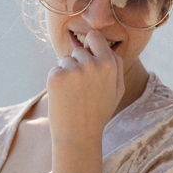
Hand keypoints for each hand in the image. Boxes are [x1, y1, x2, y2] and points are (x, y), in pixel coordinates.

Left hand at [46, 28, 124, 147]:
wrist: (78, 136)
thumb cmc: (98, 113)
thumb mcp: (117, 90)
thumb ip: (116, 66)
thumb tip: (108, 48)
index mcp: (109, 64)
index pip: (94, 36)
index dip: (90, 44)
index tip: (88, 54)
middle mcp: (91, 64)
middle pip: (79, 50)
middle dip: (78, 64)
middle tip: (82, 88)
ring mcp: (72, 70)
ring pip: (65, 60)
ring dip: (67, 73)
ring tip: (73, 94)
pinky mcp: (56, 77)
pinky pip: (55, 70)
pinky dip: (56, 81)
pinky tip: (63, 97)